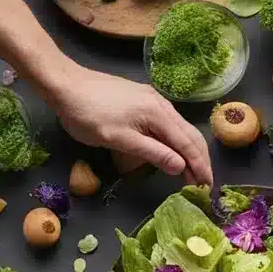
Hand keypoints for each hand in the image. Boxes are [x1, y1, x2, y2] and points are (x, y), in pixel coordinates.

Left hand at [45, 65, 212, 184]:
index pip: (188, 145)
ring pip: (181, 129)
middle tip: (204, 184)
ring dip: (190, 152)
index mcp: (158, 114)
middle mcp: (162, 105)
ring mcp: (153, 100)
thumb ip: (152, 152)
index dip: (199, 167)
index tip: (206, 187)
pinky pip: (169, 123)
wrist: (66, 84)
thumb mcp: (119, 139)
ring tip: (193, 173)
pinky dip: (177, 141)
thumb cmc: (88, 114)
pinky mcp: (143, 100)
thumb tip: (181, 167)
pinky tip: (174, 152)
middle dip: (200, 160)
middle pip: (190, 135)